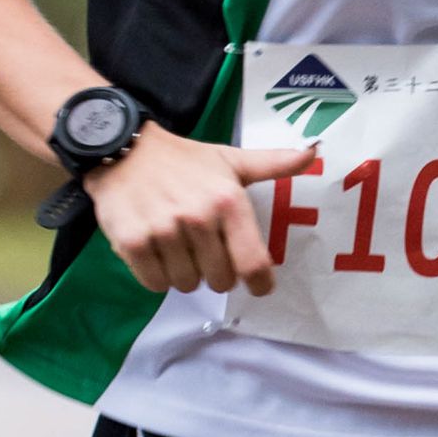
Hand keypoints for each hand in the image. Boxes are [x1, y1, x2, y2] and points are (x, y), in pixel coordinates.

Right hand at [85, 122, 315, 297]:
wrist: (124, 148)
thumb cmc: (183, 160)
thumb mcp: (230, 159)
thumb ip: (273, 163)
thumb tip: (313, 151)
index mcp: (228, 201)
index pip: (254, 263)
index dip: (260, 284)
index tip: (259, 287)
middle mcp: (198, 217)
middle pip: (220, 281)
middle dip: (214, 273)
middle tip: (202, 249)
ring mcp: (164, 231)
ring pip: (186, 284)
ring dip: (182, 273)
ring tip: (174, 245)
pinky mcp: (133, 242)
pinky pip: (155, 283)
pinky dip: (156, 274)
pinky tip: (154, 249)